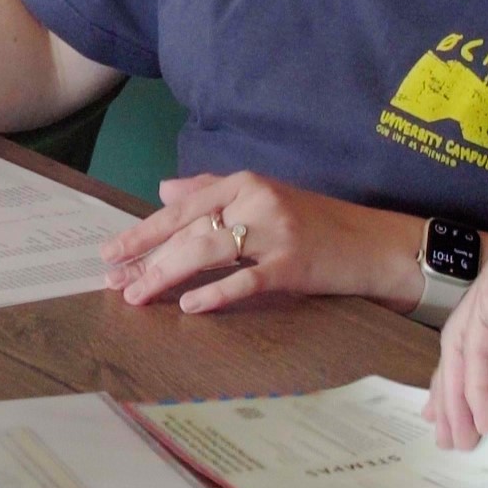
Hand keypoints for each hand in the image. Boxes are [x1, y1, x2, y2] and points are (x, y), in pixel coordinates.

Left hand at [104, 171, 419, 313]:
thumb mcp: (265, 197)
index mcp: (245, 182)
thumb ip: (213, 190)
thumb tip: (164, 189)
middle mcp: (257, 200)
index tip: (112, 253)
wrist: (375, 245)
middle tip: (115, 283)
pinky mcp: (293, 265)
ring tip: (137, 297)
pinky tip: (189, 306)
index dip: (144, 231)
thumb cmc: (318, 223)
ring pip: (207, 252)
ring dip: (166, 276)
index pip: (182, 208)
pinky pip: (246, 280)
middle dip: (147, 258)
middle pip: (189, 231)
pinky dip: (216, 293)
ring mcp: (276, 232)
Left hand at [425, 205, 487, 448]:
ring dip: (460, 399)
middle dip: (450, 392)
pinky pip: (474, 352)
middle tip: (445, 432)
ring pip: (462, 349)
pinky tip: (486, 420)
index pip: (477, 336)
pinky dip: (476, 389)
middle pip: (462, 342)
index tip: (452, 414)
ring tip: (464, 439)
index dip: (462, 378)